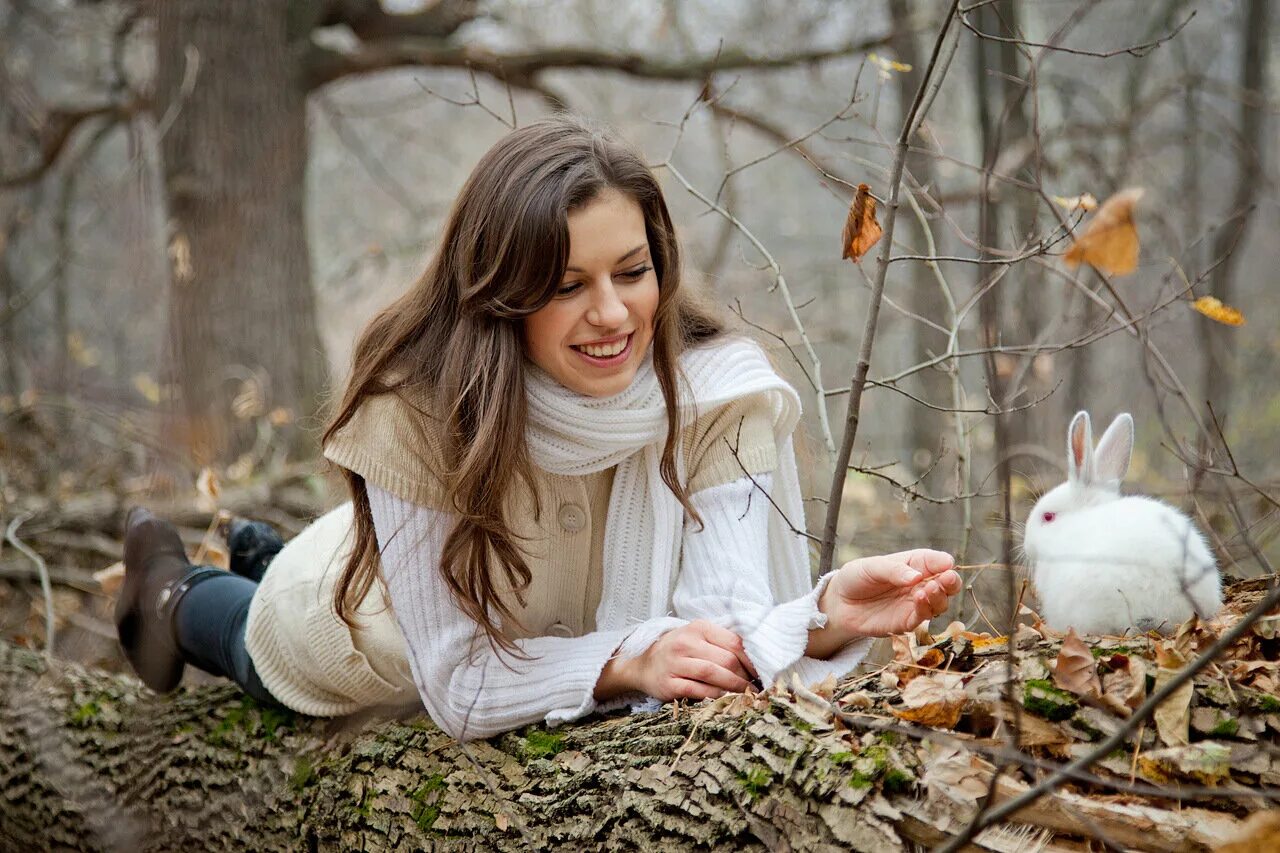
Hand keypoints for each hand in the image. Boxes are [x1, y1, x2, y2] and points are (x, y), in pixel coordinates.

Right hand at [630, 619, 759, 700]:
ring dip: (733, 687)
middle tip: (754, 688)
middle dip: (745, 677)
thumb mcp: (699, 638)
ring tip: (744, 695)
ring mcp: (675, 663)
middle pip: (726, 660)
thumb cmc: (679, 651)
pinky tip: (724, 699)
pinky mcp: (668, 684)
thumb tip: (756, 661)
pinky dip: (714, 696)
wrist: (644, 663)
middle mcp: (686, 642)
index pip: (734, 642)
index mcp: (699, 627)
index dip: (752, 660)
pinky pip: (697, 690)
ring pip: (713, 674)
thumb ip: (723, 644)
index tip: (761, 672)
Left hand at [824, 549, 960, 638]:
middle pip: (947, 583)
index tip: (947, 565)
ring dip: (940, 596)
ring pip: (940, 602)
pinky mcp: (908, 621)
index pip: (937, 561)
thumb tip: (916, 577)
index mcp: (915, 563)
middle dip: (951, 581)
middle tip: (948, 578)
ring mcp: (916, 603)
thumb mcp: (871, 567)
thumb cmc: (856, 578)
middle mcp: (921, 583)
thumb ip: (893, 570)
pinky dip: (926, 609)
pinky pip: (923, 617)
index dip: (944, 562)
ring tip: (930, 589)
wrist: (840, 604)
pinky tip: (919, 599)